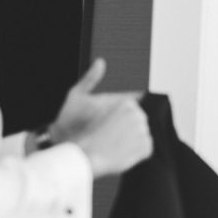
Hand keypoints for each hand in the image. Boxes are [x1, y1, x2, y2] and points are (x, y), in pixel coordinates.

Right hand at [50, 58, 151, 177]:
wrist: (76, 155)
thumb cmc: (71, 125)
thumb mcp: (77, 96)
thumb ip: (91, 78)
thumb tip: (100, 61)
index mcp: (126, 103)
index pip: (132, 106)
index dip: (116, 117)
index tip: (106, 124)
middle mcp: (138, 116)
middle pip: (138, 120)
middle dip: (125, 127)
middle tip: (107, 135)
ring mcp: (143, 133)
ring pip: (142, 133)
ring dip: (130, 138)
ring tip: (111, 144)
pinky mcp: (145, 149)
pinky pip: (145, 147)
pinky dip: (135, 150)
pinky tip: (119, 152)